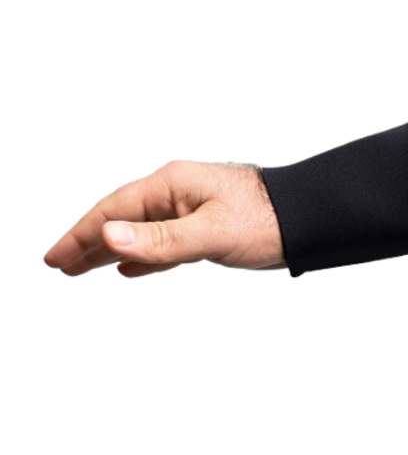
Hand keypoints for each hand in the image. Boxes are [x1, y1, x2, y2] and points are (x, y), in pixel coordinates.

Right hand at [43, 159, 284, 277]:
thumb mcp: (211, 234)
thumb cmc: (265, 221)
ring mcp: (191, 208)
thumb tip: (108, 238)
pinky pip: (163, 242)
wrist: (308, 221)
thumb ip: (160, 240)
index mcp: (172, 185)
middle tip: (56, 266)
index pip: (113, 211)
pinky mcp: (206, 226)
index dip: (80, 235)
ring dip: (110, 251)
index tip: (52, 258)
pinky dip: (143, 256)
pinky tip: (129, 269)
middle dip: (87, 243)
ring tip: (80, 270)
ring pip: (139, 232)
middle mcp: (177, 192)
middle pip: (121, 219)